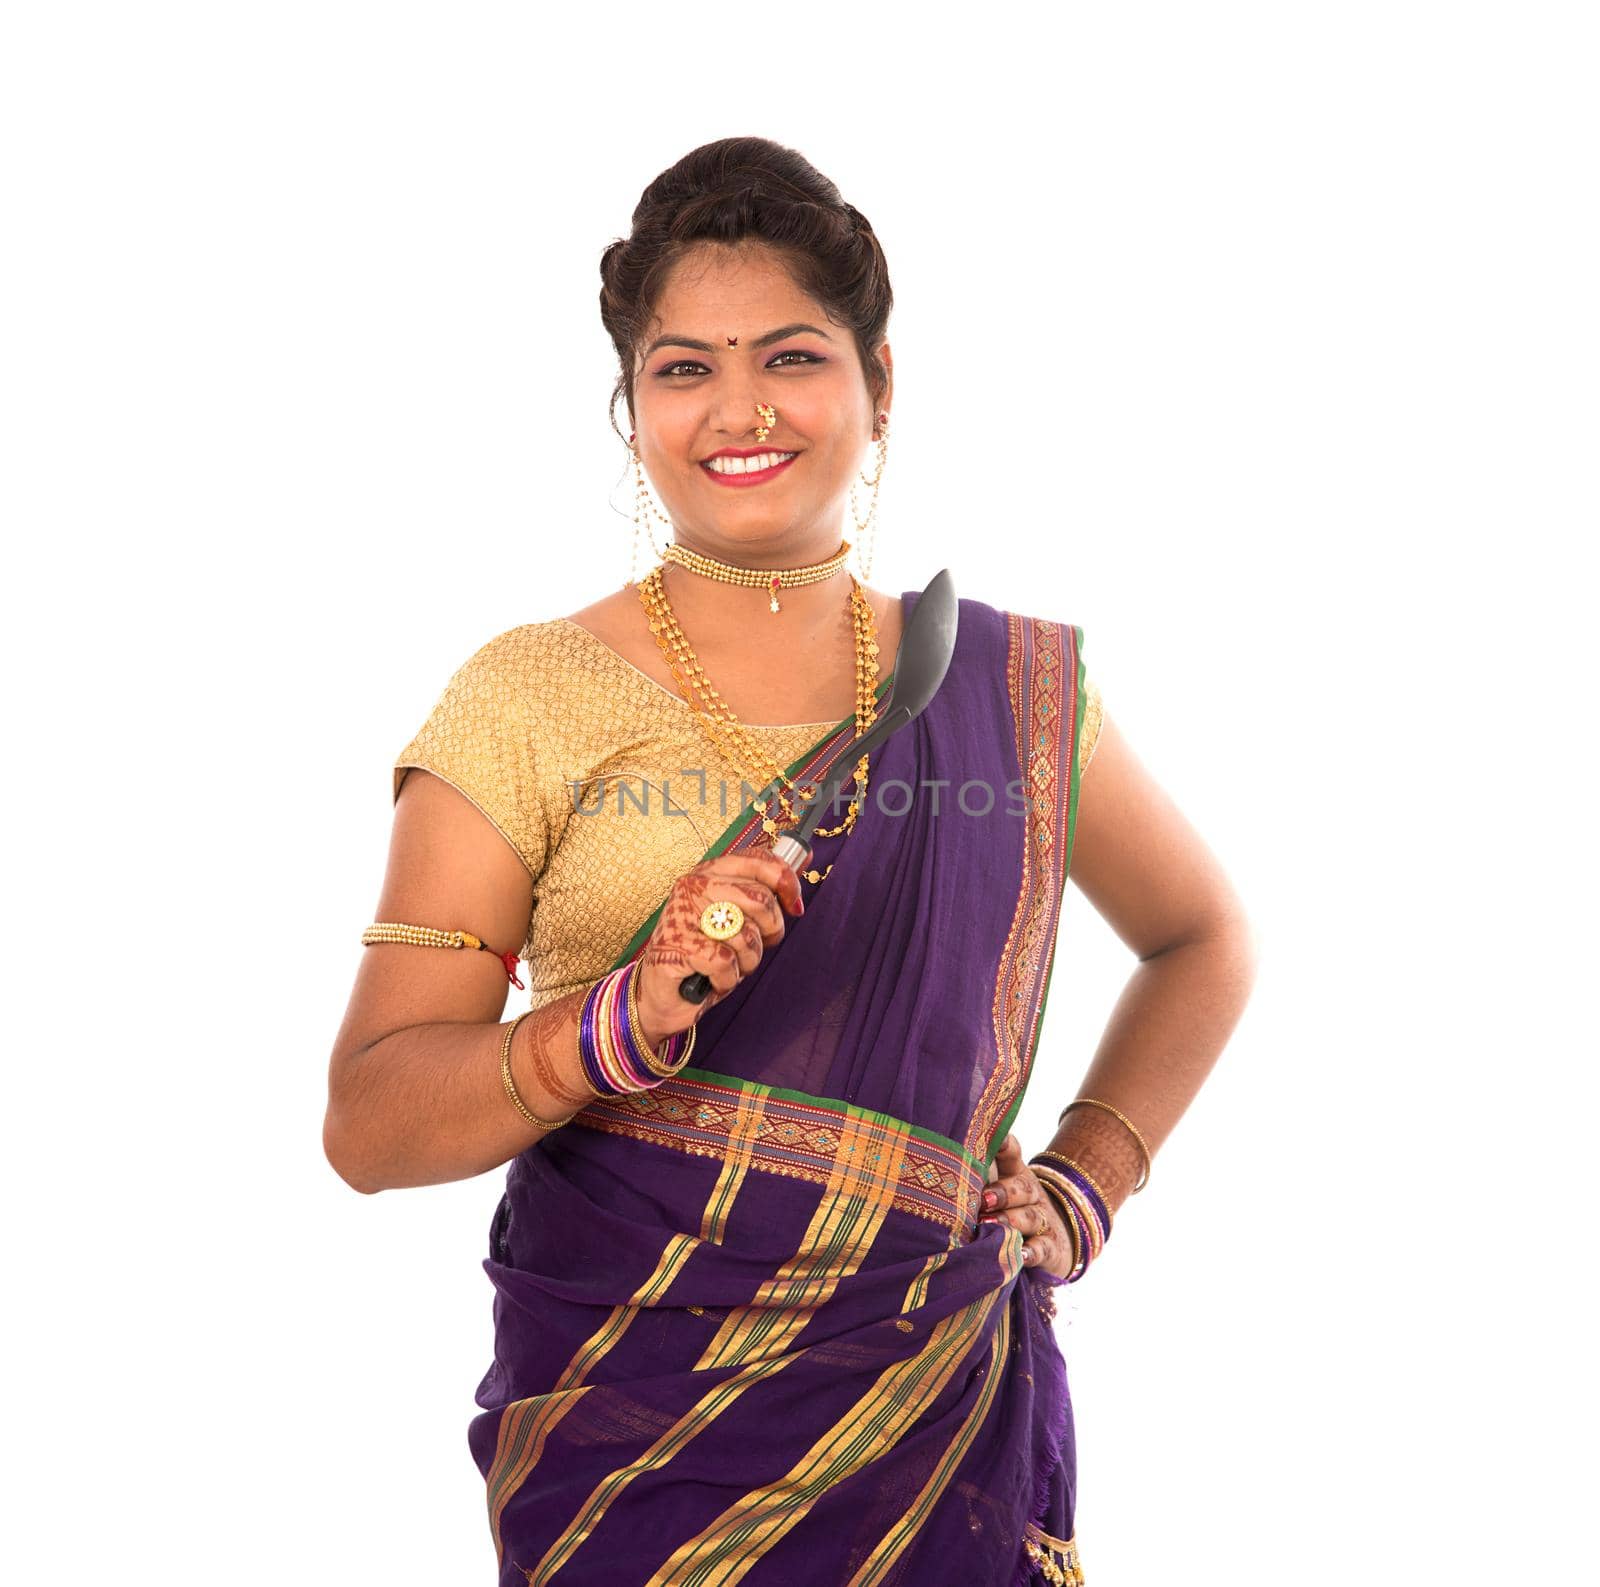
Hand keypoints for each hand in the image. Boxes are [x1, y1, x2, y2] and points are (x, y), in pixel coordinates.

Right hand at [632, 850, 809, 1046]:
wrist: (662, 994)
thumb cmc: (704, 953)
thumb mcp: (738, 916)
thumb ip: (766, 888)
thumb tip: (804, 859)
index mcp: (710, 872)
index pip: (759, 860)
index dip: (786, 881)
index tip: (795, 906)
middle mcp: (694, 885)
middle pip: (760, 899)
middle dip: (769, 931)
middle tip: (754, 946)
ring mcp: (683, 914)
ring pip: (745, 934)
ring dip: (747, 961)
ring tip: (729, 964)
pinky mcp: (677, 944)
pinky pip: (726, 961)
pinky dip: (727, 979)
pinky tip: (713, 979)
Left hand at [977, 1133, 1072, 1279]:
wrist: (1052, 1240)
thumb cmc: (1006, 1210)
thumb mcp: (993, 1187)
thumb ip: (971, 1174)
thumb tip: (937, 1153)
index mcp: (1014, 1173)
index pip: (1010, 1154)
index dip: (1003, 1145)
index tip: (995, 1140)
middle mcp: (1030, 1195)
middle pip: (1021, 1187)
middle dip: (1003, 1192)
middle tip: (983, 1199)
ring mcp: (1042, 1221)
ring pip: (1029, 1217)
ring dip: (1009, 1221)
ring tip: (989, 1225)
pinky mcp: (1050, 1249)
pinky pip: (1041, 1249)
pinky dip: (1030, 1252)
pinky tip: (1018, 1254)